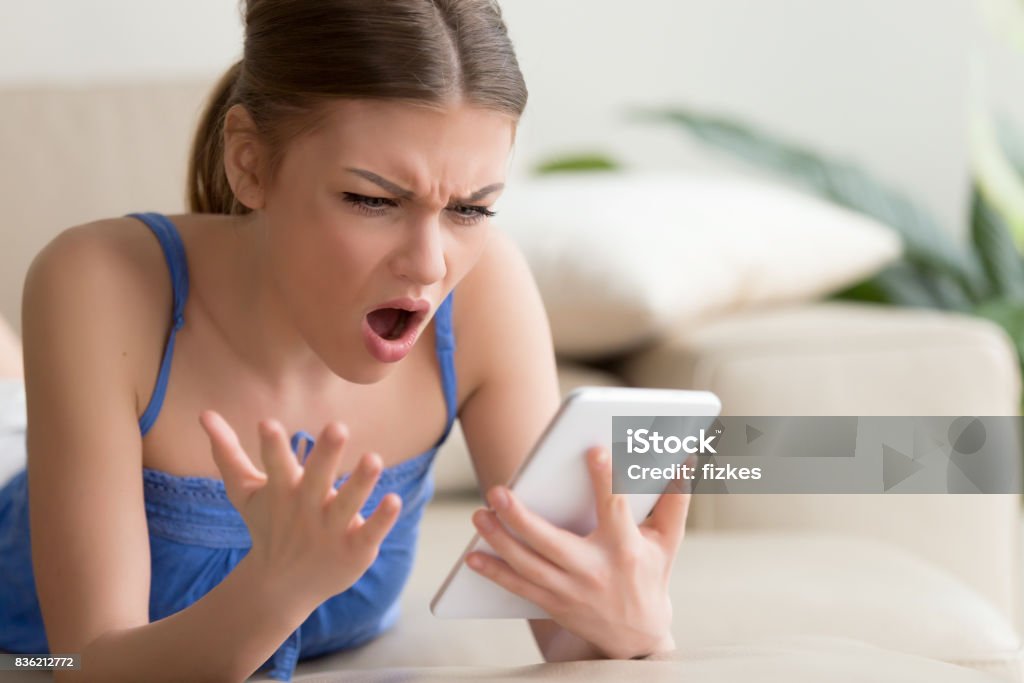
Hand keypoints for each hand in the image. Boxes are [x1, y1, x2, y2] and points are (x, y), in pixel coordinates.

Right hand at [199, 411, 401, 605]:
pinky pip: (370, 532)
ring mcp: (331, 531)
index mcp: (282, 492)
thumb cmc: (267, 526)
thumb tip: (203, 413)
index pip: (275, 465)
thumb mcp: (245, 492)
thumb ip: (228, 453)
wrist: (281, 587)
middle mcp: (307, 509)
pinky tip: (395, 500)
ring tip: (374, 459)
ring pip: (347, 504)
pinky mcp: (355, 549)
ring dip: (360, 483)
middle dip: (325, 455)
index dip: (272, 446)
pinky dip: (382, 519)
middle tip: (337, 426)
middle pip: (317, 479)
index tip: (267, 424)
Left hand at [465, 447, 689, 659]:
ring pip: (527, 565)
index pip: (615, 508)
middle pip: (551, 542)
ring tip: (480, 514)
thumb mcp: (667, 541)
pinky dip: (494, 571)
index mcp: (626, 548)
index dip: (606, 478)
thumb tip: (686, 459)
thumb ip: (675, 499)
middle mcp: (595, 571)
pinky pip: (518, 587)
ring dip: (499, 540)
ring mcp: (570, 591)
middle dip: (521, 518)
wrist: (638, 637)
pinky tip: (473, 555)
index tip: (593, 449)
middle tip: (498, 491)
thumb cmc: (652, 575)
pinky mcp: (554, 604)